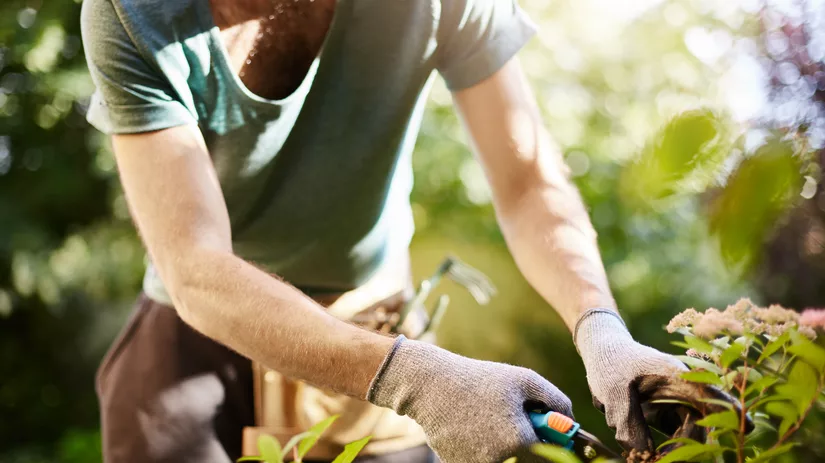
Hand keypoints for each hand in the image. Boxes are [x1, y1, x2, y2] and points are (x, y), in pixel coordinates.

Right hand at [367, 335, 572, 462]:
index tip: (545, 431)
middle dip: (525, 444)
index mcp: (520, 441)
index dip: (551, 443)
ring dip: (504, 448)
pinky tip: (472, 429)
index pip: (550, 456)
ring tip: (489, 422)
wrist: (431, 386)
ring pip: (504, 461)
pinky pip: (482, 461)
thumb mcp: (524, 380)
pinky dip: (482, 450)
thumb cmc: (480, 379)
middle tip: (512, 423)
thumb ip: (556, 400)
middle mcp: (501, 460)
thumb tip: (571, 421)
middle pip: (526, 460)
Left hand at [575, 309, 748, 451]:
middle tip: (660, 461)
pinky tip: (651, 456)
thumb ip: (628, 422)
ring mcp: (679, 402)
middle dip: (688, 450)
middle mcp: (684, 390)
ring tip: (651, 460)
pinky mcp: (669, 413)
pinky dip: (669, 450)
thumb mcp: (613, 391)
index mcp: (676, 376)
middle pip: (702, 425)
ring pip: (691, 436)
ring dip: (677, 453)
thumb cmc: (611, 362)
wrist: (603, 351)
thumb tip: (644, 456)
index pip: (709, 394)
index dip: (729, 410)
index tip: (746, 426)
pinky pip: (678, 437)